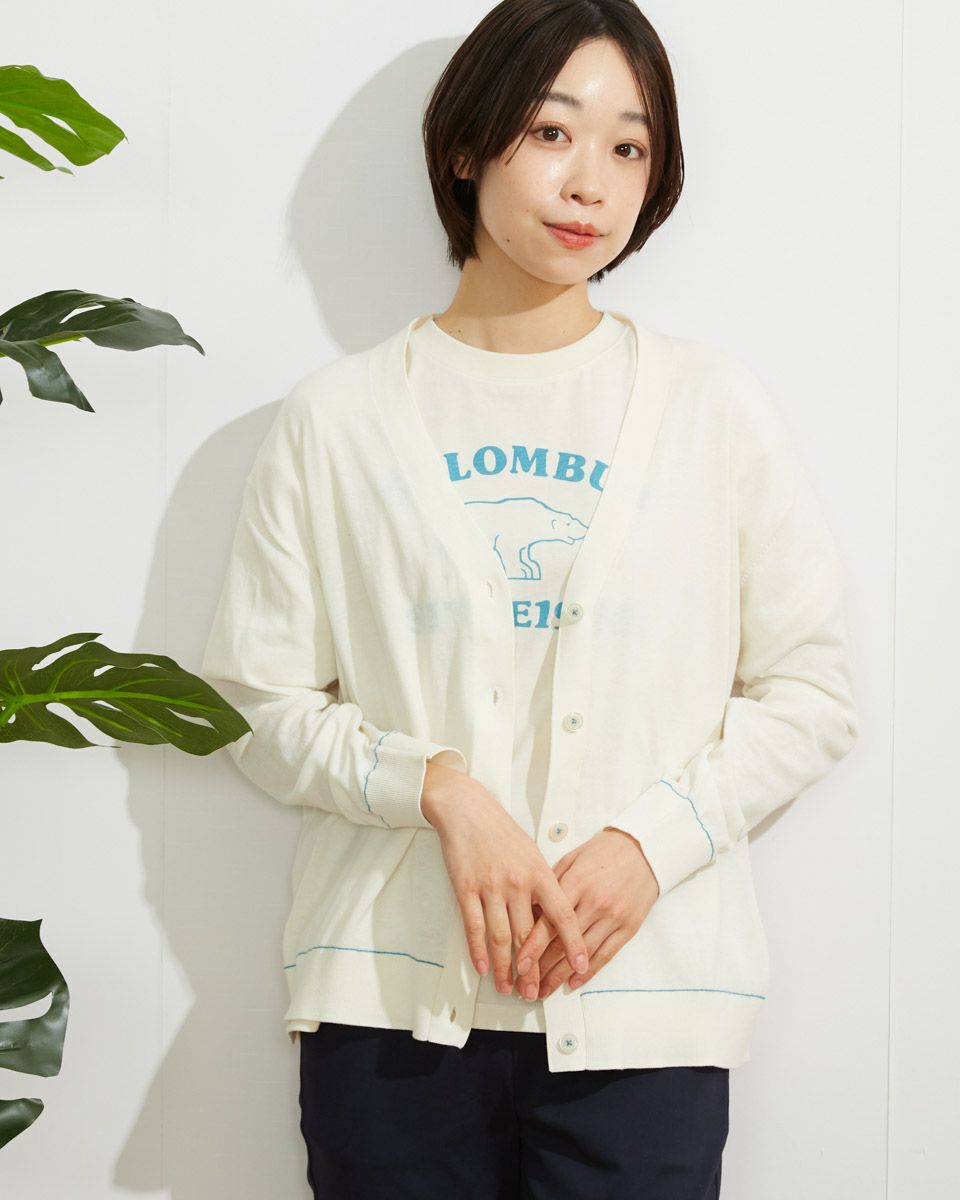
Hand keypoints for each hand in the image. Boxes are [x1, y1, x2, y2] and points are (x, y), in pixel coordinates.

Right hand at [422, 761, 590, 998]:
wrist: (467, 810)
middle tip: (535, 990)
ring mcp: (491, 887)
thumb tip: (551, 918)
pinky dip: (478, 950)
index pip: (562, 915)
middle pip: (528, 935)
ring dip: (504, 967)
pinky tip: (482, 966)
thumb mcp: (531, 853)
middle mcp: (517, 882)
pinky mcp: (466, 889)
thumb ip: (542, 884)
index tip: (580, 964)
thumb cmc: (501, 831)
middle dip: (532, 968)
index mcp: (539, 872)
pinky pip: (475, 927)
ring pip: (501, 938)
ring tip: (507, 986)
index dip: (573, 942)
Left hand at [513, 828, 659, 1000]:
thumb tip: (530, 908)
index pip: (549, 921)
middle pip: (563, 942)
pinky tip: (573, 982)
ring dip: (561, 975)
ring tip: (545, 989)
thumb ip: (551, 883)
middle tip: (527, 984)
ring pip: (582, 953)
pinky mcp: (628, 927)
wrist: (642, 850)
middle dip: (542, 967)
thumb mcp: (572, 858)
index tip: (520, 964)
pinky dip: (589, 971)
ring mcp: (612, 916)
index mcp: (577, 883)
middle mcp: (595, 902)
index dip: (533, 946)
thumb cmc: (604, 852)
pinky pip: (606, 954)